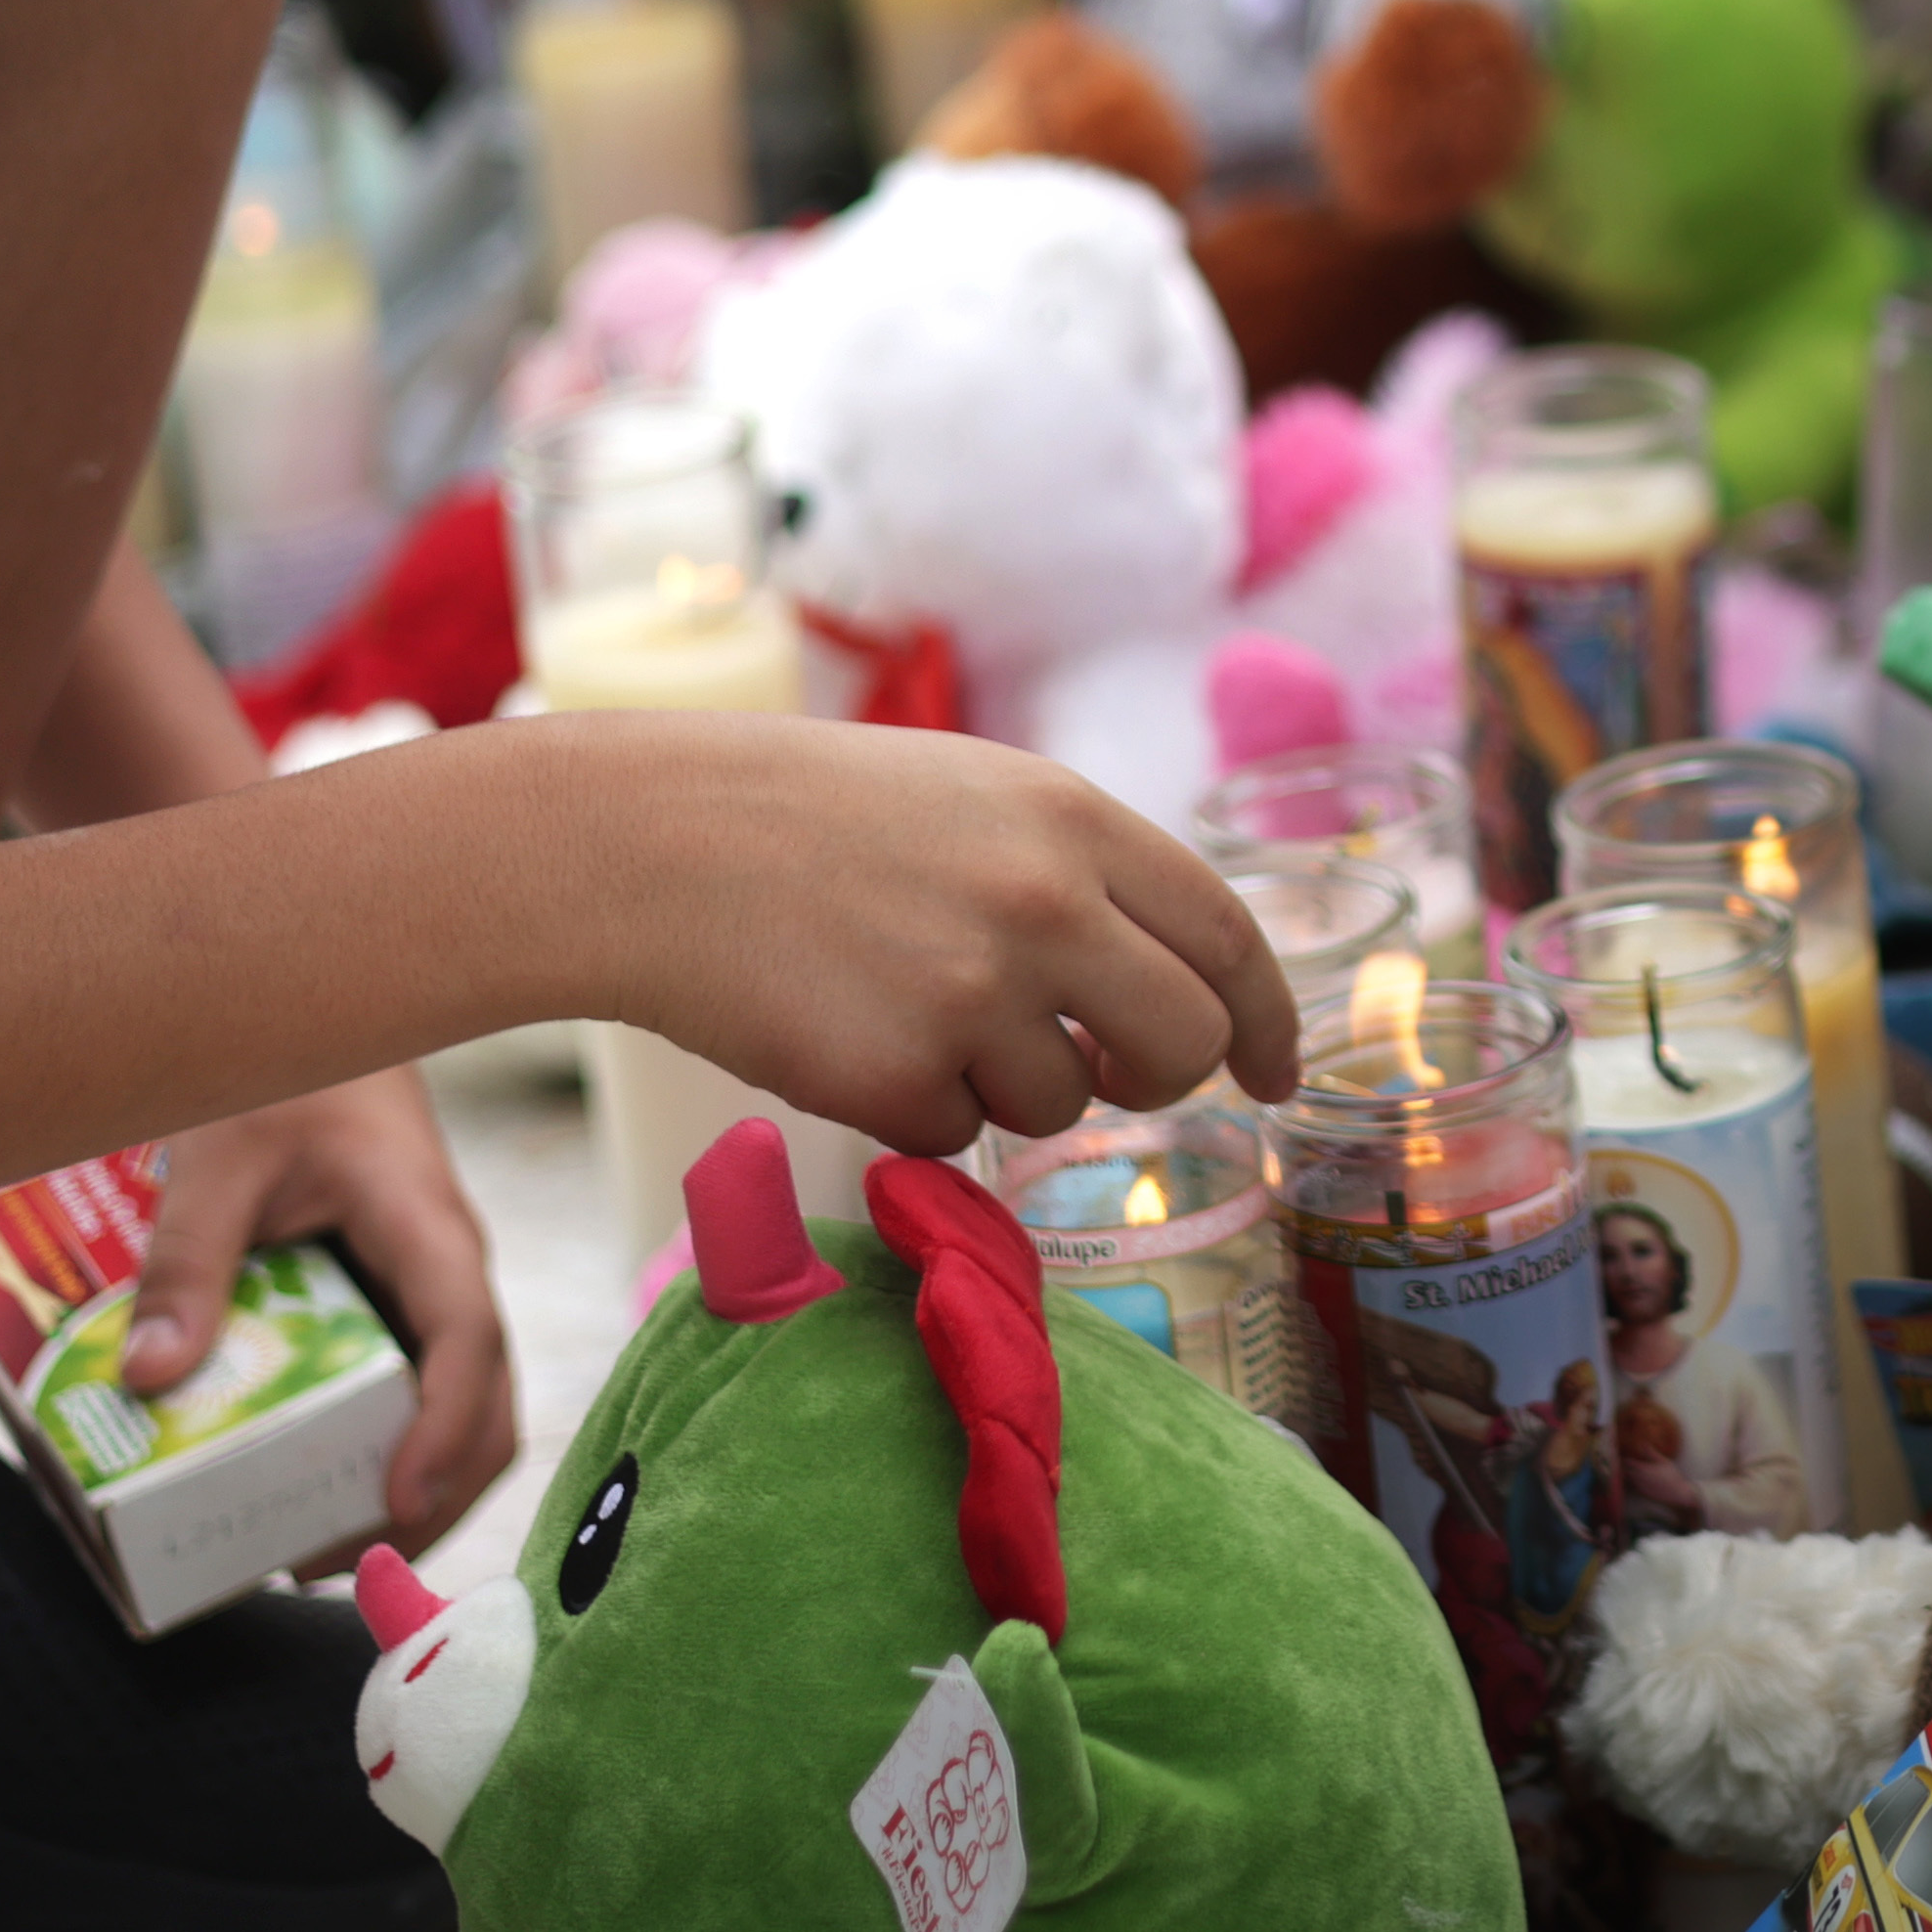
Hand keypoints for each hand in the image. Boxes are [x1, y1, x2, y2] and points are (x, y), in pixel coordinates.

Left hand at [120, 1064, 513, 1556]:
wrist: (328, 1022)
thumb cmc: (285, 1076)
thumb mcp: (221, 1159)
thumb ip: (186, 1259)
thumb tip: (150, 1380)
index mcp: (426, 1228)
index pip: (468, 1338)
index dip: (443, 1427)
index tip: (394, 1500)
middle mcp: (449, 1275)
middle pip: (488, 1407)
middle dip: (431, 1501)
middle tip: (332, 1563)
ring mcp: (434, 1296)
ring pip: (468, 1413)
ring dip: (415, 1493)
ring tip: (320, 1553)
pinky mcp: (404, 1308)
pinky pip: (425, 1395)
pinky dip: (390, 1457)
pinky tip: (316, 1490)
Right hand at [633, 723, 1303, 1151]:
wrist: (654, 843)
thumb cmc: (815, 817)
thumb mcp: (977, 796)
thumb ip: (1084, 877)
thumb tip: (1176, 987)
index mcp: (1075, 819)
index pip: (1223, 935)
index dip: (1265, 1016)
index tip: (1277, 1072)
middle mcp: (1045, 902)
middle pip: (1181, 1041)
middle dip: (1163, 1078)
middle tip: (1115, 1076)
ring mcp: (972, 992)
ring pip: (1061, 1103)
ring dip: (1005, 1083)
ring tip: (908, 1000)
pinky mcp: (894, 1076)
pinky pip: (956, 1136)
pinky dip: (914, 1107)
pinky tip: (847, 1030)